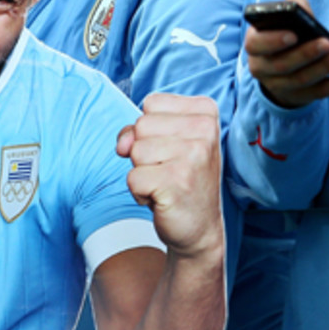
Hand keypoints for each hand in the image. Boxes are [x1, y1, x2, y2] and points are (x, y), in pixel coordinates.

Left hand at [118, 94, 223, 260]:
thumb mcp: (163, 141)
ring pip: (135, 150)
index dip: (151, 130)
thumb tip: (123, 145)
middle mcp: (205, 130)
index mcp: (205, 113)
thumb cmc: (180, 178)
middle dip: (145, 151)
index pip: (152, 103)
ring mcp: (193, 155)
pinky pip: (133, 178)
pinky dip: (140, 192)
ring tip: (166, 182)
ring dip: (142, 171)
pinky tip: (162, 198)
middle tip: (168, 169)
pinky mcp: (177, 181)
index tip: (172, 149)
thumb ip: (137, 129)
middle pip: (141, 125)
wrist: (200, 226)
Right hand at [245, 0, 328, 107]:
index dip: (273, 41)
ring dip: (326, 67)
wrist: (282, 62)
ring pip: (302, 80)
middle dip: (306, 54)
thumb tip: (305, 13)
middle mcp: (262, 68)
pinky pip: (321, 92)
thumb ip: (292, 7)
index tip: (293, 35)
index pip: (256, 44)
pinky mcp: (300, 96)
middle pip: (282, 65)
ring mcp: (279, 85)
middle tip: (327, 43)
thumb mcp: (283, 17)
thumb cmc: (285, 31)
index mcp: (255, 44)